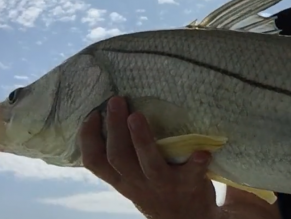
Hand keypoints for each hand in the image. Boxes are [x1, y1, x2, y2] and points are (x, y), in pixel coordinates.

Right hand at [79, 96, 218, 218]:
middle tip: (116, 100)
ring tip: (138, 115)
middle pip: (118, 156)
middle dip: (114, 128)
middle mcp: (139, 183)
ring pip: (148, 164)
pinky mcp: (189, 186)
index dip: (88, 139)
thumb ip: (125, 159)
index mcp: (123, 180)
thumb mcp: (134, 180)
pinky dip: (197, 163)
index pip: (95, 162)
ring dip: (142, 139)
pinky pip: (192, 174)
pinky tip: (202, 151)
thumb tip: (112, 115)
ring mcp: (164, 185)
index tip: (91, 115)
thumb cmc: (159, 190)